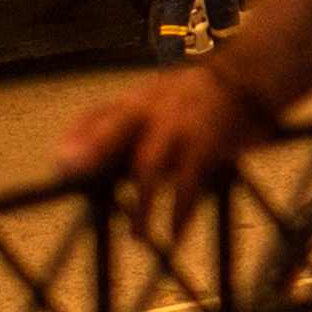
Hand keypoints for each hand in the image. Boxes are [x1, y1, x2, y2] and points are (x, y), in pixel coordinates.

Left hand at [59, 60, 274, 225]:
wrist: (251, 74)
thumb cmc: (202, 94)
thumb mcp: (163, 96)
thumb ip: (134, 121)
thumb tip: (100, 154)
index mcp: (139, 98)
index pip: (96, 114)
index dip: (75, 136)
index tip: (60, 162)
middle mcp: (153, 108)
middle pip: (114, 129)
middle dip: (90, 152)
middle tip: (68, 175)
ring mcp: (178, 126)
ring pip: (149, 167)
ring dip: (140, 205)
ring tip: (138, 237)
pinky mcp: (206, 143)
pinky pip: (188, 184)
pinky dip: (181, 212)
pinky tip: (176, 234)